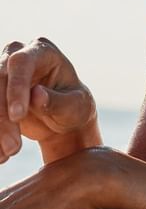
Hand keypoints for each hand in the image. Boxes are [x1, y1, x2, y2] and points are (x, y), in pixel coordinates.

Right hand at [0, 38, 99, 163]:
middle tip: (13, 148)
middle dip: (2, 117)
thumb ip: (58, 101)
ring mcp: (0, 73)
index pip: (21, 63)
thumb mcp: (75, 107)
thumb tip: (36, 94)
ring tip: (5, 155)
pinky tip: (0, 156)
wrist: (63, 121)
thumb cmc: (75, 108)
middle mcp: (16, 56)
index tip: (17, 116)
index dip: (15, 88)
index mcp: (42, 51)